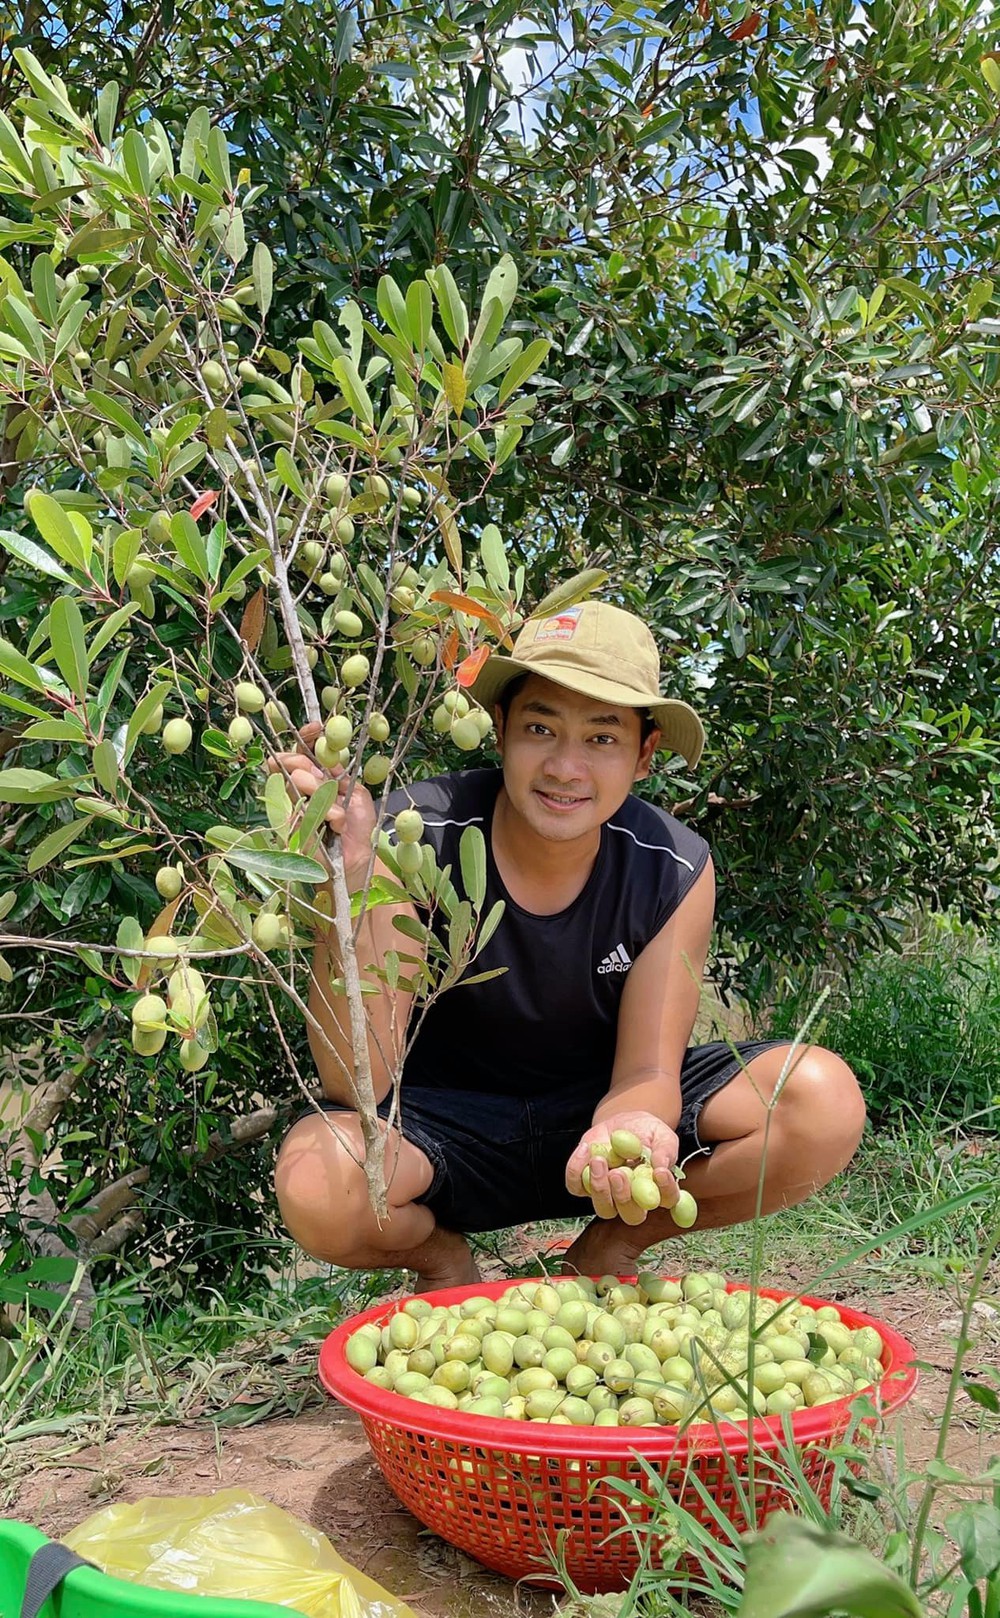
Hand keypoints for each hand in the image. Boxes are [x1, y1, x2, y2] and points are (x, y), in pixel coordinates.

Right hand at [268, 723, 376, 880]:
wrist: (359, 859)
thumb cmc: (357, 828)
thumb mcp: (354, 792)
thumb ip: (339, 773)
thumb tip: (325, 753)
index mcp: (313, 781)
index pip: (299, 753)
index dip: (304, 738)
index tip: (316, 727)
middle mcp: (297, 793)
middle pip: (290, 764)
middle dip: (308, 767)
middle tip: (326, 782)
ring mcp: (292, 811)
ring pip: (297, 783)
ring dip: (324, 795)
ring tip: (339, 814)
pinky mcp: (292, 830)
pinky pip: (305, 809)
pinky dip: (329, 815)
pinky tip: (337, 826)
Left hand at [565, 1110, 679, 1223]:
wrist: (620, 1124)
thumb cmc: (646, 1132)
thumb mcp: (661, 1134)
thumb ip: (665, 1149)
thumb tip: (661, 1165)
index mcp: (658, 1189)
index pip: (668, 1199)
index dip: (665, 1190)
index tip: (659, 1172)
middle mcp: (635, 1200)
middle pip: (632, 1215)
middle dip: (624, 1197)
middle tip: (618, 1174)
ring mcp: (609, 1196)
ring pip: (603, 1208)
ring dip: (599, 1187)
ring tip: (598, 1160)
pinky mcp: (585, 1186)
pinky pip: (576, 1187)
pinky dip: (576, 1169)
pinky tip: (585, 1148)